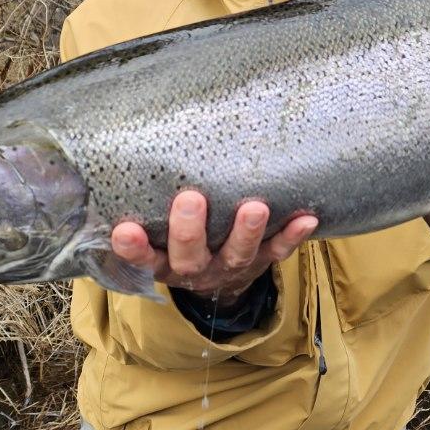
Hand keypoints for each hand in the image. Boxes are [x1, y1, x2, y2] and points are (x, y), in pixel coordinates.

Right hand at [110, 191, 317, 306]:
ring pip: (238, 254)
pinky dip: (292, 236)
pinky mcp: (261, 262)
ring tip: (254, 208)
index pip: (144, 257)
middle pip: (190, 256)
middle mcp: (196, 268)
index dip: (133, 248)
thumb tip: (129, 146)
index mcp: (165, 261)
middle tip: (190, 199)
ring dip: (247, 232)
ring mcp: (230, 266)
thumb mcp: (160, 234)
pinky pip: (279, 251)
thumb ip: (147, 204)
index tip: (123, 229)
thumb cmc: (183, 241)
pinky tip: (306, 218)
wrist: (221, 284)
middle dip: (189, 230)